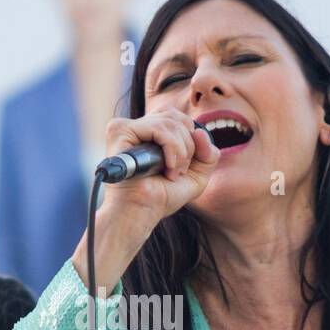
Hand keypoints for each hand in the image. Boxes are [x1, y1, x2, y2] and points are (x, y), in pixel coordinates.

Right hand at [101, 107, 218, 225]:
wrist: (141, 212)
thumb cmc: (162, 198)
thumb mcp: (196, 176)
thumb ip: (208, 154)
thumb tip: (200, 132)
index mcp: (150, 133)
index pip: (179, 118)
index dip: (191, 140)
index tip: (184, 167)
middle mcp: (138, 128)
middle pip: (177, 117)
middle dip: (188, 146)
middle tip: (179, 171)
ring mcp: (127, 127)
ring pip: (171, 122)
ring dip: (181, 151)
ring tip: (172, 173)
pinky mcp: (120, 130)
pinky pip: (159, 128)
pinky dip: (171, 148)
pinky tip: (167, 167)